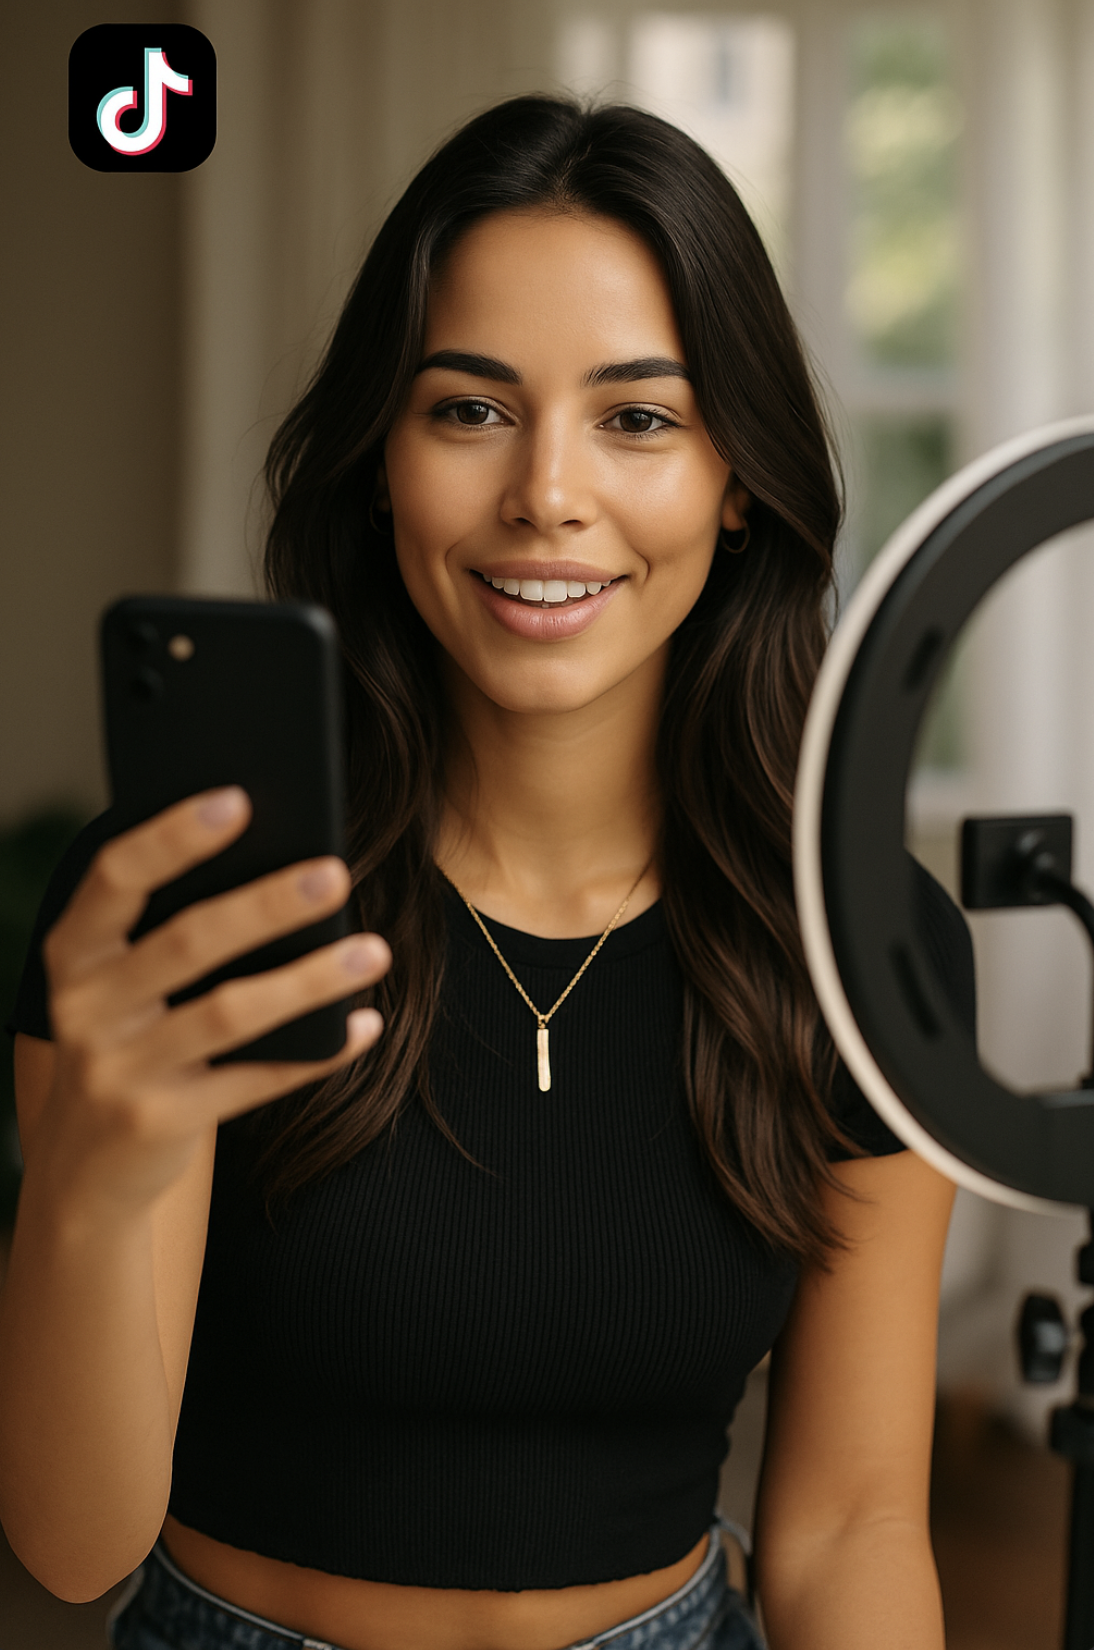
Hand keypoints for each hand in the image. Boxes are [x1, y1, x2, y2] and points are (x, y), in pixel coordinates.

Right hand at [33, 786, 388, 1215]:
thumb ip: (168, 924)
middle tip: (336, 873)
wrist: (85, 1167)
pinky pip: (254, 1080)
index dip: (173, 836)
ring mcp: (119, 1070)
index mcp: (73, 951)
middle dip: (267, 905)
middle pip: (187, 942)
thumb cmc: (128, 1037)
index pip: (117, 877)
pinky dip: (316, 1053)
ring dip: (309, 980)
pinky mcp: (160, 1122)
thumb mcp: (121, 980)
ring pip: (227, 1013)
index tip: (240, 799)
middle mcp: (84, 1007)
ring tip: (374, 951)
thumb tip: (281, 854)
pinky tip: (364, 1024)